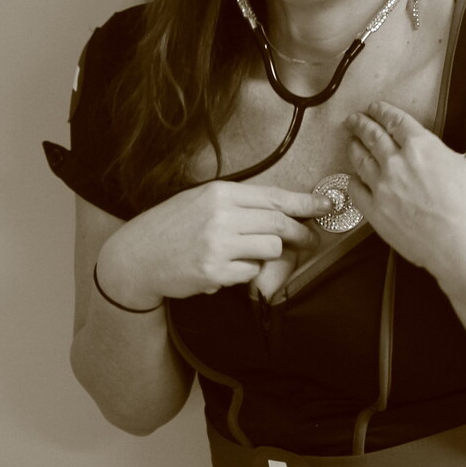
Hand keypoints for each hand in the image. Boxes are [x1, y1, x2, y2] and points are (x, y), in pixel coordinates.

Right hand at [96, 180, 331, 305]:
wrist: (137, 256)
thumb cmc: (172, 227)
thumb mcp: (202, 201)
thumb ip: (240, 204)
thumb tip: (282, 210)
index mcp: (220, 193)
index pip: (275, 197)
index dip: (307, 203)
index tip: (328, 204)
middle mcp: (221, 215)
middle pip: (280, 224)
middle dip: (302, 233)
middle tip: (310, 239)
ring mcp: (217, 244)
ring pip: (271, 249)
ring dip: (269, 255)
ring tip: (250, 256)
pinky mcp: (214, 272)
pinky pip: (250, 272)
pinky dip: (246, 273)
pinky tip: (226, 269)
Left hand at [344, 87, 465, 279]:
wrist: (464, 252)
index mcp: (421, 147)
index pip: (394, 120)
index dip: (382, 111)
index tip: (375, 107)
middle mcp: (396, 164)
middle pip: (371, 136)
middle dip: (361, 124)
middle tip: (353, 119)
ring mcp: (382, 189)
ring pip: (359, 160)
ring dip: (354, 146)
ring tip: (351, 141)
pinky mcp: (376, 214)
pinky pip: (356, 190)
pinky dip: (352, 178)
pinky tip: (353, 176)